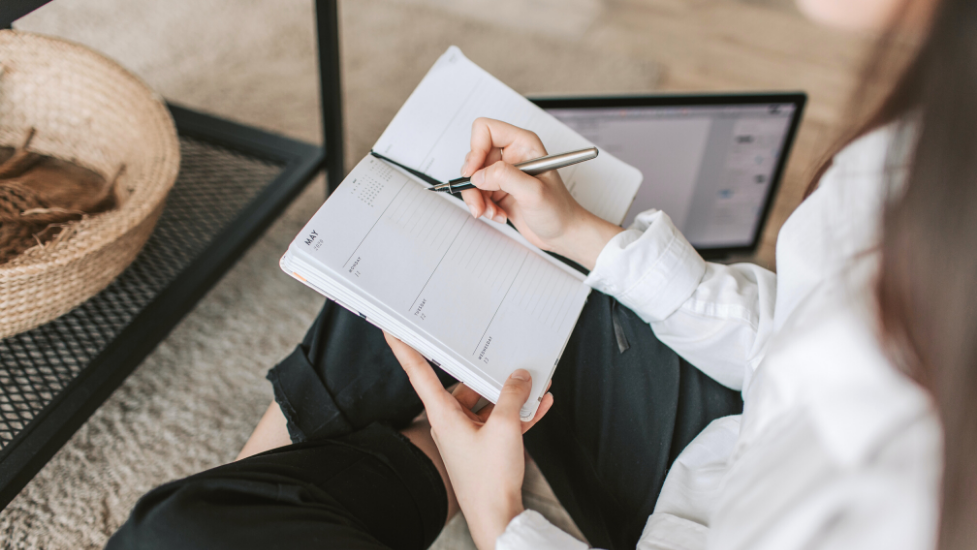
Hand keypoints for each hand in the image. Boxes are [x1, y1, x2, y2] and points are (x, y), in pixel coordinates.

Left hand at [384, 332, 553, 549]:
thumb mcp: (506, 428)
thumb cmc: (490, 480)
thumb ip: (513, 396)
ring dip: (511, 395)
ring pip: (487, 404)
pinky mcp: (484, 447)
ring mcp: (467, 435)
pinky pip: (500, 421)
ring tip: (535, 381)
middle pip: (465, 385)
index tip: (392, 329)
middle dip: (489, 374)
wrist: (498, 517)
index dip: (404, 349)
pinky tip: (540, 404)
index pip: (418, 372)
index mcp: (443, 415)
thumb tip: (519, 377)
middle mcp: (451, 422)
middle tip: (504, 355)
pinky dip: (519, 413)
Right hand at [459, 118, 622, 269]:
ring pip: (473, 177)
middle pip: (474, 156)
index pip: (486, 130)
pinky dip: (483, 207)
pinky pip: (476, 193)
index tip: (473, 173)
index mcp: (523, 144)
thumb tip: (478, 175)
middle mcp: (512, 155)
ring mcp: (504, 173)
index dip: (475, 149)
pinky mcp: (498, 190)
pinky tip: (498, 214)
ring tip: (492, 212)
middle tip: (480, 201)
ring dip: (477, 198)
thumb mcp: (534, 192)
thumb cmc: (559, 211)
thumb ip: (505, 177)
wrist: (563, 234)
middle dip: (474, 182)